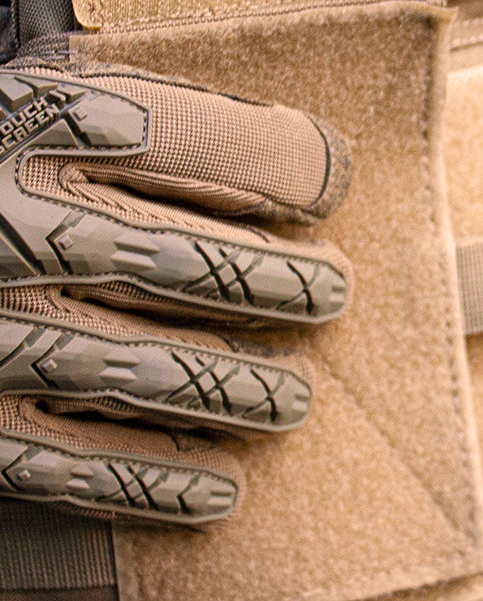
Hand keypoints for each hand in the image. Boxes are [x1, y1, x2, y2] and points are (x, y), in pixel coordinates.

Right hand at [0, 65, 350, 524]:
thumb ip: (165, 121)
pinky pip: (75, 466)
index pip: (207, 143)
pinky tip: (221, 490)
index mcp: (48, 128)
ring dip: (241, 391)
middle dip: (280, 283)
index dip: (292, 166)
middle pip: (185, 261)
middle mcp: (19, 225)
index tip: (328, 192)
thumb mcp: (63, 109)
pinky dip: (160, 483)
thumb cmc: (11, 167)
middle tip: (332, 292)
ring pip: (148, 371)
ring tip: (293, 400)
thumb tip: (311, 155)